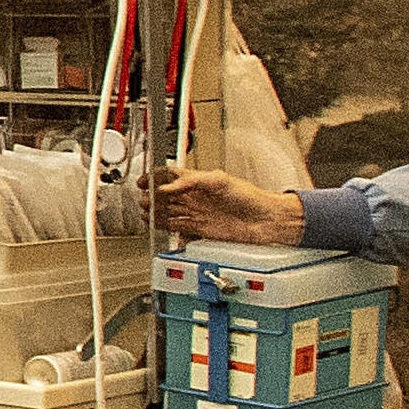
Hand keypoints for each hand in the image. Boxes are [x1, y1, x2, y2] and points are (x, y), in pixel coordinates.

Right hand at [152, 165, 305, 247]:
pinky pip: (179, 228)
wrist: (266, 221)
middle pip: (166, 196)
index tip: (143, 183)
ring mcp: (198, 214)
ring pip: (169, 212)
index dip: (155, 179)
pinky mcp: (202, 230)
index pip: (170, 177)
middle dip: (152, 198)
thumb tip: (171, 186)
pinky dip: (167, 228)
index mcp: (199, 182)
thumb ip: (193, 181)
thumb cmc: (251, 197)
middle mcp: (197, 198)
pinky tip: (160, 228)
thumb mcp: (220, 181)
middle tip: (142, 201)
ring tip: (145, 214)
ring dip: (156, 213)